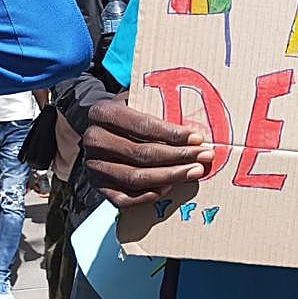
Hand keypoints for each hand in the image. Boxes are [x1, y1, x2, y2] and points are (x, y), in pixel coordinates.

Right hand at [83, 100, 214, 207]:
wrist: (101, 128)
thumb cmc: (129, 112)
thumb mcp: (140, 100)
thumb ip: (160, 109)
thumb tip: (194, 129)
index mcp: (103, 112)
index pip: (143, 126)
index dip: (173, 134)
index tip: (197, 138)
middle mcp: (94, 140)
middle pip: (141, 154)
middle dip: (178, 156)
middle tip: (203, 157)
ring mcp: (93, 166)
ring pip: (135, 178)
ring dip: (170, 177)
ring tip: (194, 171)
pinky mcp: (97, 186)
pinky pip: (125, 198)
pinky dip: (149, 194)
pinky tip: (170, 186)